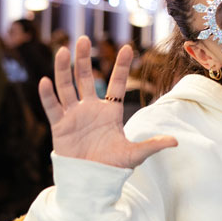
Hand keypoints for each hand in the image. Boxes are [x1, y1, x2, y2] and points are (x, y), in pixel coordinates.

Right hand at [38, 36, 176, 168]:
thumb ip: (152, 145)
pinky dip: (48, 95)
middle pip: (86, 79)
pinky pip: (52, 108)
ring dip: (64, 70)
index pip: (116, 84)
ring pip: (67, 88)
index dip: (121, 66)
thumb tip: (176, 142)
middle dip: (84, 59)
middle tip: (83, 38)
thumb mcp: (135, 154)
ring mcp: (74, 116)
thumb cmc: (112, 166)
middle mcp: (91, 109)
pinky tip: (45, 80)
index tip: (128, 47)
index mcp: (110, 111)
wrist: (91, 181)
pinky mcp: (60, 126)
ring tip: (63, 51)